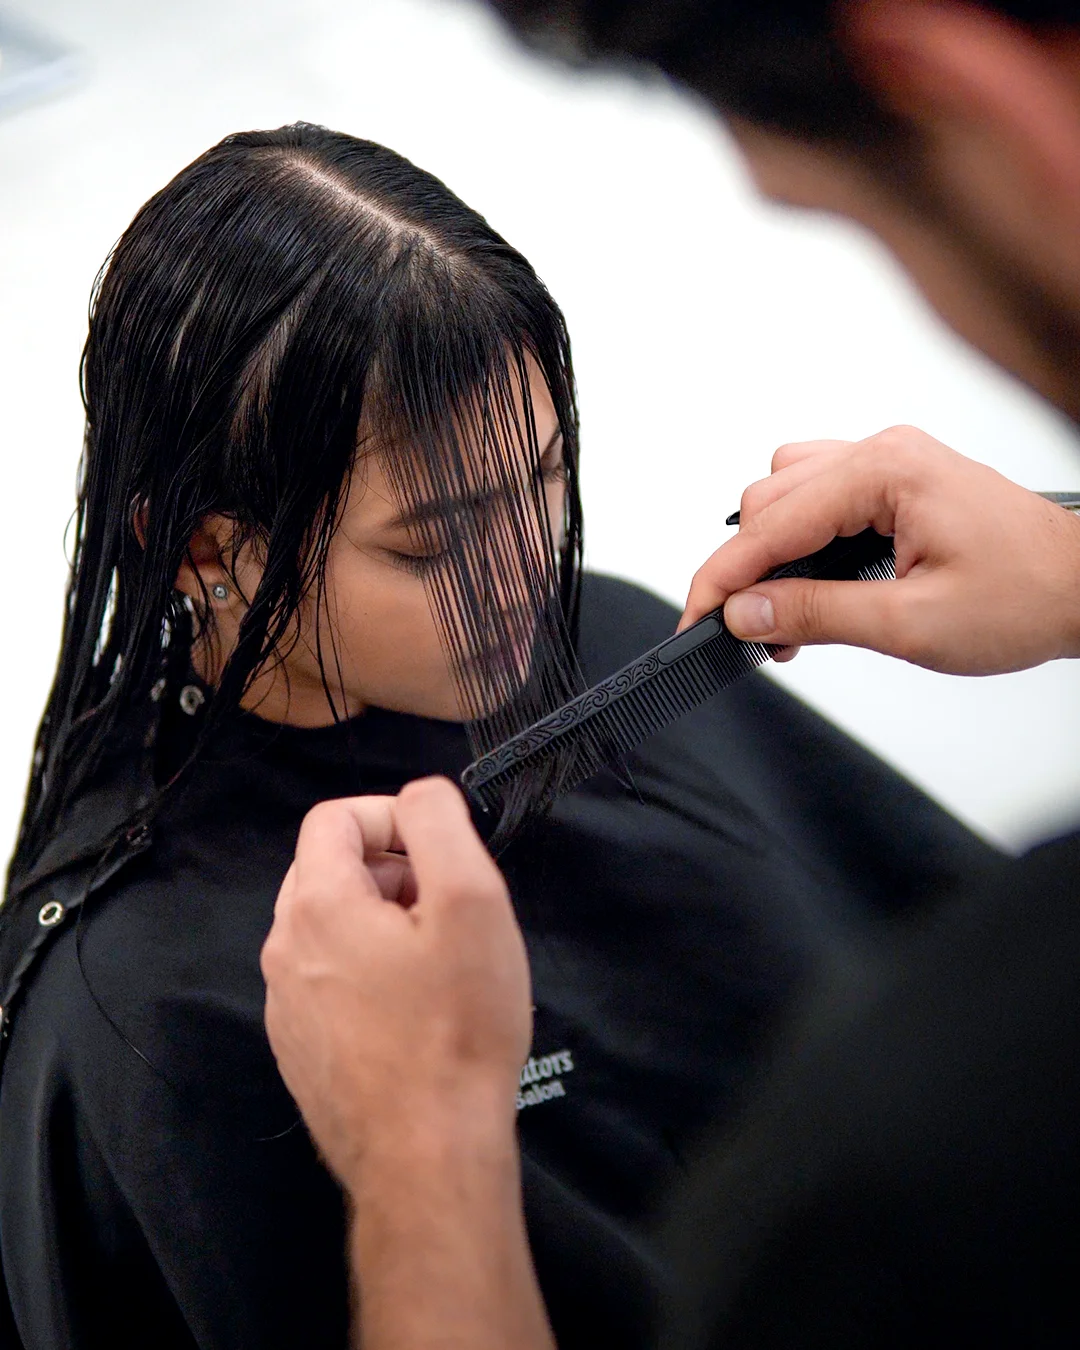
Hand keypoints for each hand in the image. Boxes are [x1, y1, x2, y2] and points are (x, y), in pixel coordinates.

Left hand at [261, 777, 531, 1190]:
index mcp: (316, 906)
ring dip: (378, 921)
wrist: (428, 1157)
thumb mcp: (472, 902)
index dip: (391, 815)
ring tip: (437, 960)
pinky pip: (325, 982)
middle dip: (388, 867)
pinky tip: (414, 1012)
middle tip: (445, 904)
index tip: (439, 849)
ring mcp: (283, 1007)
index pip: (333, 817)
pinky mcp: (298, 1051)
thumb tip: (420, 797)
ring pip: (326, 928)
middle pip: (326, 870)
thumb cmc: (456, 1027)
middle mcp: (283, 950)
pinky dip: (365, 972)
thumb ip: (440, 825)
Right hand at [681, 426, 1079, 674]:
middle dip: (747, 573)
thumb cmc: (1024, 597)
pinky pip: (817, 497)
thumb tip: (743, 613)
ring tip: (785, 617)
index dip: (722, 579)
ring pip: (785, 494)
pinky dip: (799, 541)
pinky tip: (812, 585)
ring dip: (771, 553)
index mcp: (886, 472)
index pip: (771, 525)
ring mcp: (887, 462)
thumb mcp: (910, 624)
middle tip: (754, 637)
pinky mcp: (892, 481)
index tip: (694, 622)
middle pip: (767, 503)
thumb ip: (816, 614)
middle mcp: (881, 453)